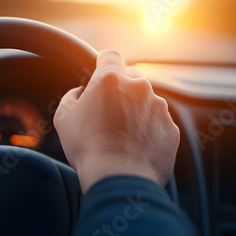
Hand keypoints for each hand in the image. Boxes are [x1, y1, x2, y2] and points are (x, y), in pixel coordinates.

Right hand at [54, 50, 178, 192]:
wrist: (119, 179)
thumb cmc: (88, 148)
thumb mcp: (64, 118)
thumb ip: (72, 96)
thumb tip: (80, 93)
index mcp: (111, 81)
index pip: (110, 56)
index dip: (103, 63)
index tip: (100, 73)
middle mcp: (139, 88)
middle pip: (131, 77)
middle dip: (121, 89)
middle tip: (108, 112)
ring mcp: (159, 108)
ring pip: (146, 101)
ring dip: (136, 111)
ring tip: (121, 136)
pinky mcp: (171, 129)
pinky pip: (158, 123)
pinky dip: (149, 130)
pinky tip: (135, 147)